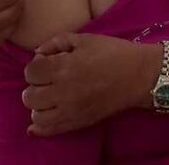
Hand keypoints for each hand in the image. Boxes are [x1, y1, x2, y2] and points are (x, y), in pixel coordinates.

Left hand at [22, 33, 158, 135]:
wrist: (139, 76)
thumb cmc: (112, 53)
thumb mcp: (83, 39)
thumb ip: (55, 43)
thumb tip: (37, 54)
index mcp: (62, 67)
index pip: (30, 72)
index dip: (36, 66)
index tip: (47, 63)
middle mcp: (63, 91)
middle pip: (29, 95)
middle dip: (34, 86)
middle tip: (48, 80)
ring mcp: (71, 110)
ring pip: (36, 114)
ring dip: (39, 104)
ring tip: (50, 96)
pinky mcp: (80, 122)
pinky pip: (50, 130)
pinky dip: (41, 126)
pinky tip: (44, 115)